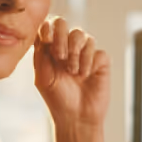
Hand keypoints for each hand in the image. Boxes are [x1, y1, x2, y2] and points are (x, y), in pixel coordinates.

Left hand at [34, 17, 109, 131]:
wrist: (76, 118)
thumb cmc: (57, 99)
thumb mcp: (42, 76)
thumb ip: (41, 53)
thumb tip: (44, 29)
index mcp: (50, 50)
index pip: (48, 26)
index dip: (47, 28)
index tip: (46, 41)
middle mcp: (67, 48)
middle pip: (64, 24)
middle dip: (61, 37)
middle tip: (60, 56)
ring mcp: (84, 54)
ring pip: (81, 35)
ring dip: (75, 53)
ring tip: (73, 72)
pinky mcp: (100, 62)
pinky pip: (96, 50)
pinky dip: (89, 62)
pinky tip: (85, 75)